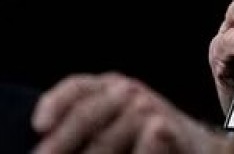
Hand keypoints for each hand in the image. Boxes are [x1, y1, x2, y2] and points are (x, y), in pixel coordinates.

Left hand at [31, 72, 233, 152]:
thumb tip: (45, 143)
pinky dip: (133, 153)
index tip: (39, 126)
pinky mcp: (164, 129)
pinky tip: (131, 153)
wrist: (195, 148)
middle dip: (61, 143)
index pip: (78, 88)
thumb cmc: (144, 140)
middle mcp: (129, 92)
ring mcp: (148, 109)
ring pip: (104, 141)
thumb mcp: (113, 123)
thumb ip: (88, 126)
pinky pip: (140, 144)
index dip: (55, 103)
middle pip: (86, 115)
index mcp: (111, 87)